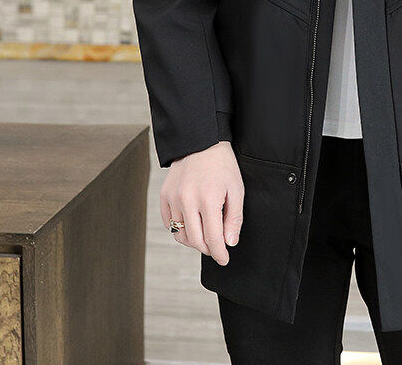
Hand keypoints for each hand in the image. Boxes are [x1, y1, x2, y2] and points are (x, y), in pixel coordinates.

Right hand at [161, 141, 243, 265]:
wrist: (201, 142)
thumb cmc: (223, 165)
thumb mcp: (236, 189)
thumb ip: (234, 218)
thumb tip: (229, 243)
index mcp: (208, 199)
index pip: (213, 239)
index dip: (219, 254)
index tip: (224, 259)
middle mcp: (187, 201)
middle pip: (195, 241)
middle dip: (208, 249)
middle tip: (217, 247)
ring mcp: (173, 199)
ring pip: (180, 235)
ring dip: (194, 241)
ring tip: (205, 234)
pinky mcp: (164, 196)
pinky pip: (169, 223)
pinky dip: (180, 229)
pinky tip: (192, 224)